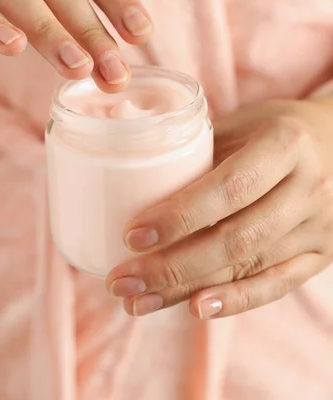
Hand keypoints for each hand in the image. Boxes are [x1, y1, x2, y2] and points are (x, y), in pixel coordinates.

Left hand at [107, 99, 332, 317]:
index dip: (179, 215)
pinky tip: (193, 308)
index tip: (132, 236)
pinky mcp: (320, 255)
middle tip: (121, 280)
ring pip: (248, 267)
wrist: (332, 143)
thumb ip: (197, 151)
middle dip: (172, 265)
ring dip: (187, 288)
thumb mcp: (239, 123)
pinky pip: (275, 286)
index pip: (229, 188)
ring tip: (137, 301)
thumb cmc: (270, 128)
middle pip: (236, 238)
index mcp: (285, 144)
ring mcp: (318, 226)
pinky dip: (233, 301)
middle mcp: (308, 188)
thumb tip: (129, 182)